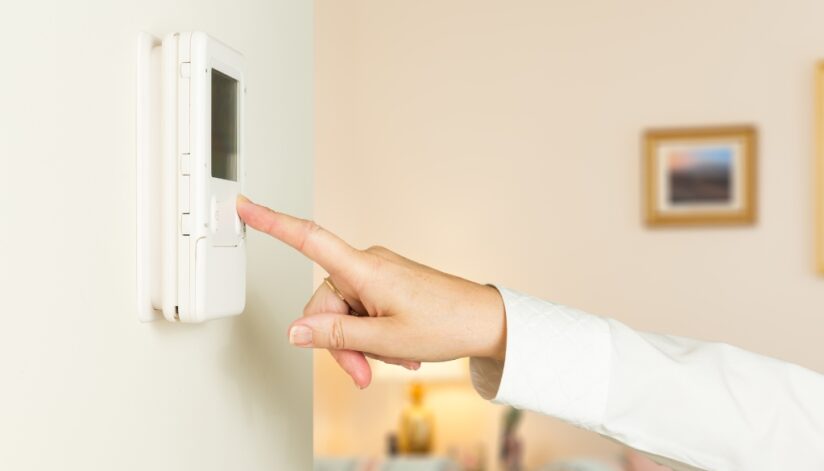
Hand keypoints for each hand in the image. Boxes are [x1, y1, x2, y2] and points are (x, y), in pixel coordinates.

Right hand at [237, 195, 505, 387]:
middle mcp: (368, 265)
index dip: (272, 222)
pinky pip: (363, 310)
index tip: (245, 204)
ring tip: (390, 359)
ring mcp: (379, 274)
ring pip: (344, 312)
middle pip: (325, 303)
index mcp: (364, 269)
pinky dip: (372, 335)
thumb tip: (296, 332)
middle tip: (362, 372)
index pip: (308, 239)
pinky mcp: (388, 283)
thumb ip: (335, 336)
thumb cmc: (446, 323)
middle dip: (337, 342)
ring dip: (359, 344)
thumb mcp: (384, 340)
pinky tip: (396, 350)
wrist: (485, 321)